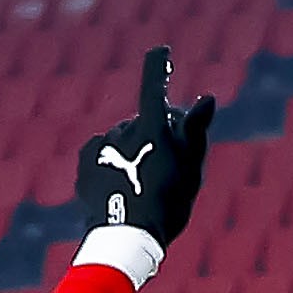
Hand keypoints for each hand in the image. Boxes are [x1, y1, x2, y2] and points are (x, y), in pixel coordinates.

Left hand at [78, 47, 215, 247]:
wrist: (126, 238)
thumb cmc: (168, 205)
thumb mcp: (191, 170)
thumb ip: (196, 131)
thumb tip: (206, 98)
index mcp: (152, 128)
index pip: (153, 83)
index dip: (158, 65)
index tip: (161, 53)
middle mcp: (124, 128)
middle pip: (144, 121)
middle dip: (155, 134)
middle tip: (166, 168)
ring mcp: (102, 142)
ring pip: (124, 138)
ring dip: (133, 151)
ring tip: (142, 184)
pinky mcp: (86, 157)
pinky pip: (104, 151)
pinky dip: (114, 161)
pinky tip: (121, 185)